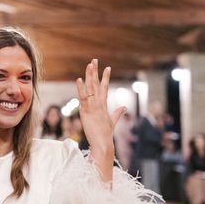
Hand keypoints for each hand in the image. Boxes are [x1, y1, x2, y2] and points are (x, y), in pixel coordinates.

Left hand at [75, 59, 126, 180]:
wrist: (103, 144)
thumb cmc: (106, 134)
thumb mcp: (112, 121)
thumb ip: (117, 113)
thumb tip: (125, 107)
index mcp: (103, 105)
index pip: (105, 88)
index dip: (106, 77)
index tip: (108, 67)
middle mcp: (99, 104)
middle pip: (97, 84)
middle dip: (96, 72)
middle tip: (94, 60)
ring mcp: (93, 107)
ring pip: (91, 88)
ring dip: (90, 75)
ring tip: (90, 64)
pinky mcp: (87, 111)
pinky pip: (83, 97)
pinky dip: (81, 88)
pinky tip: (79, 79)